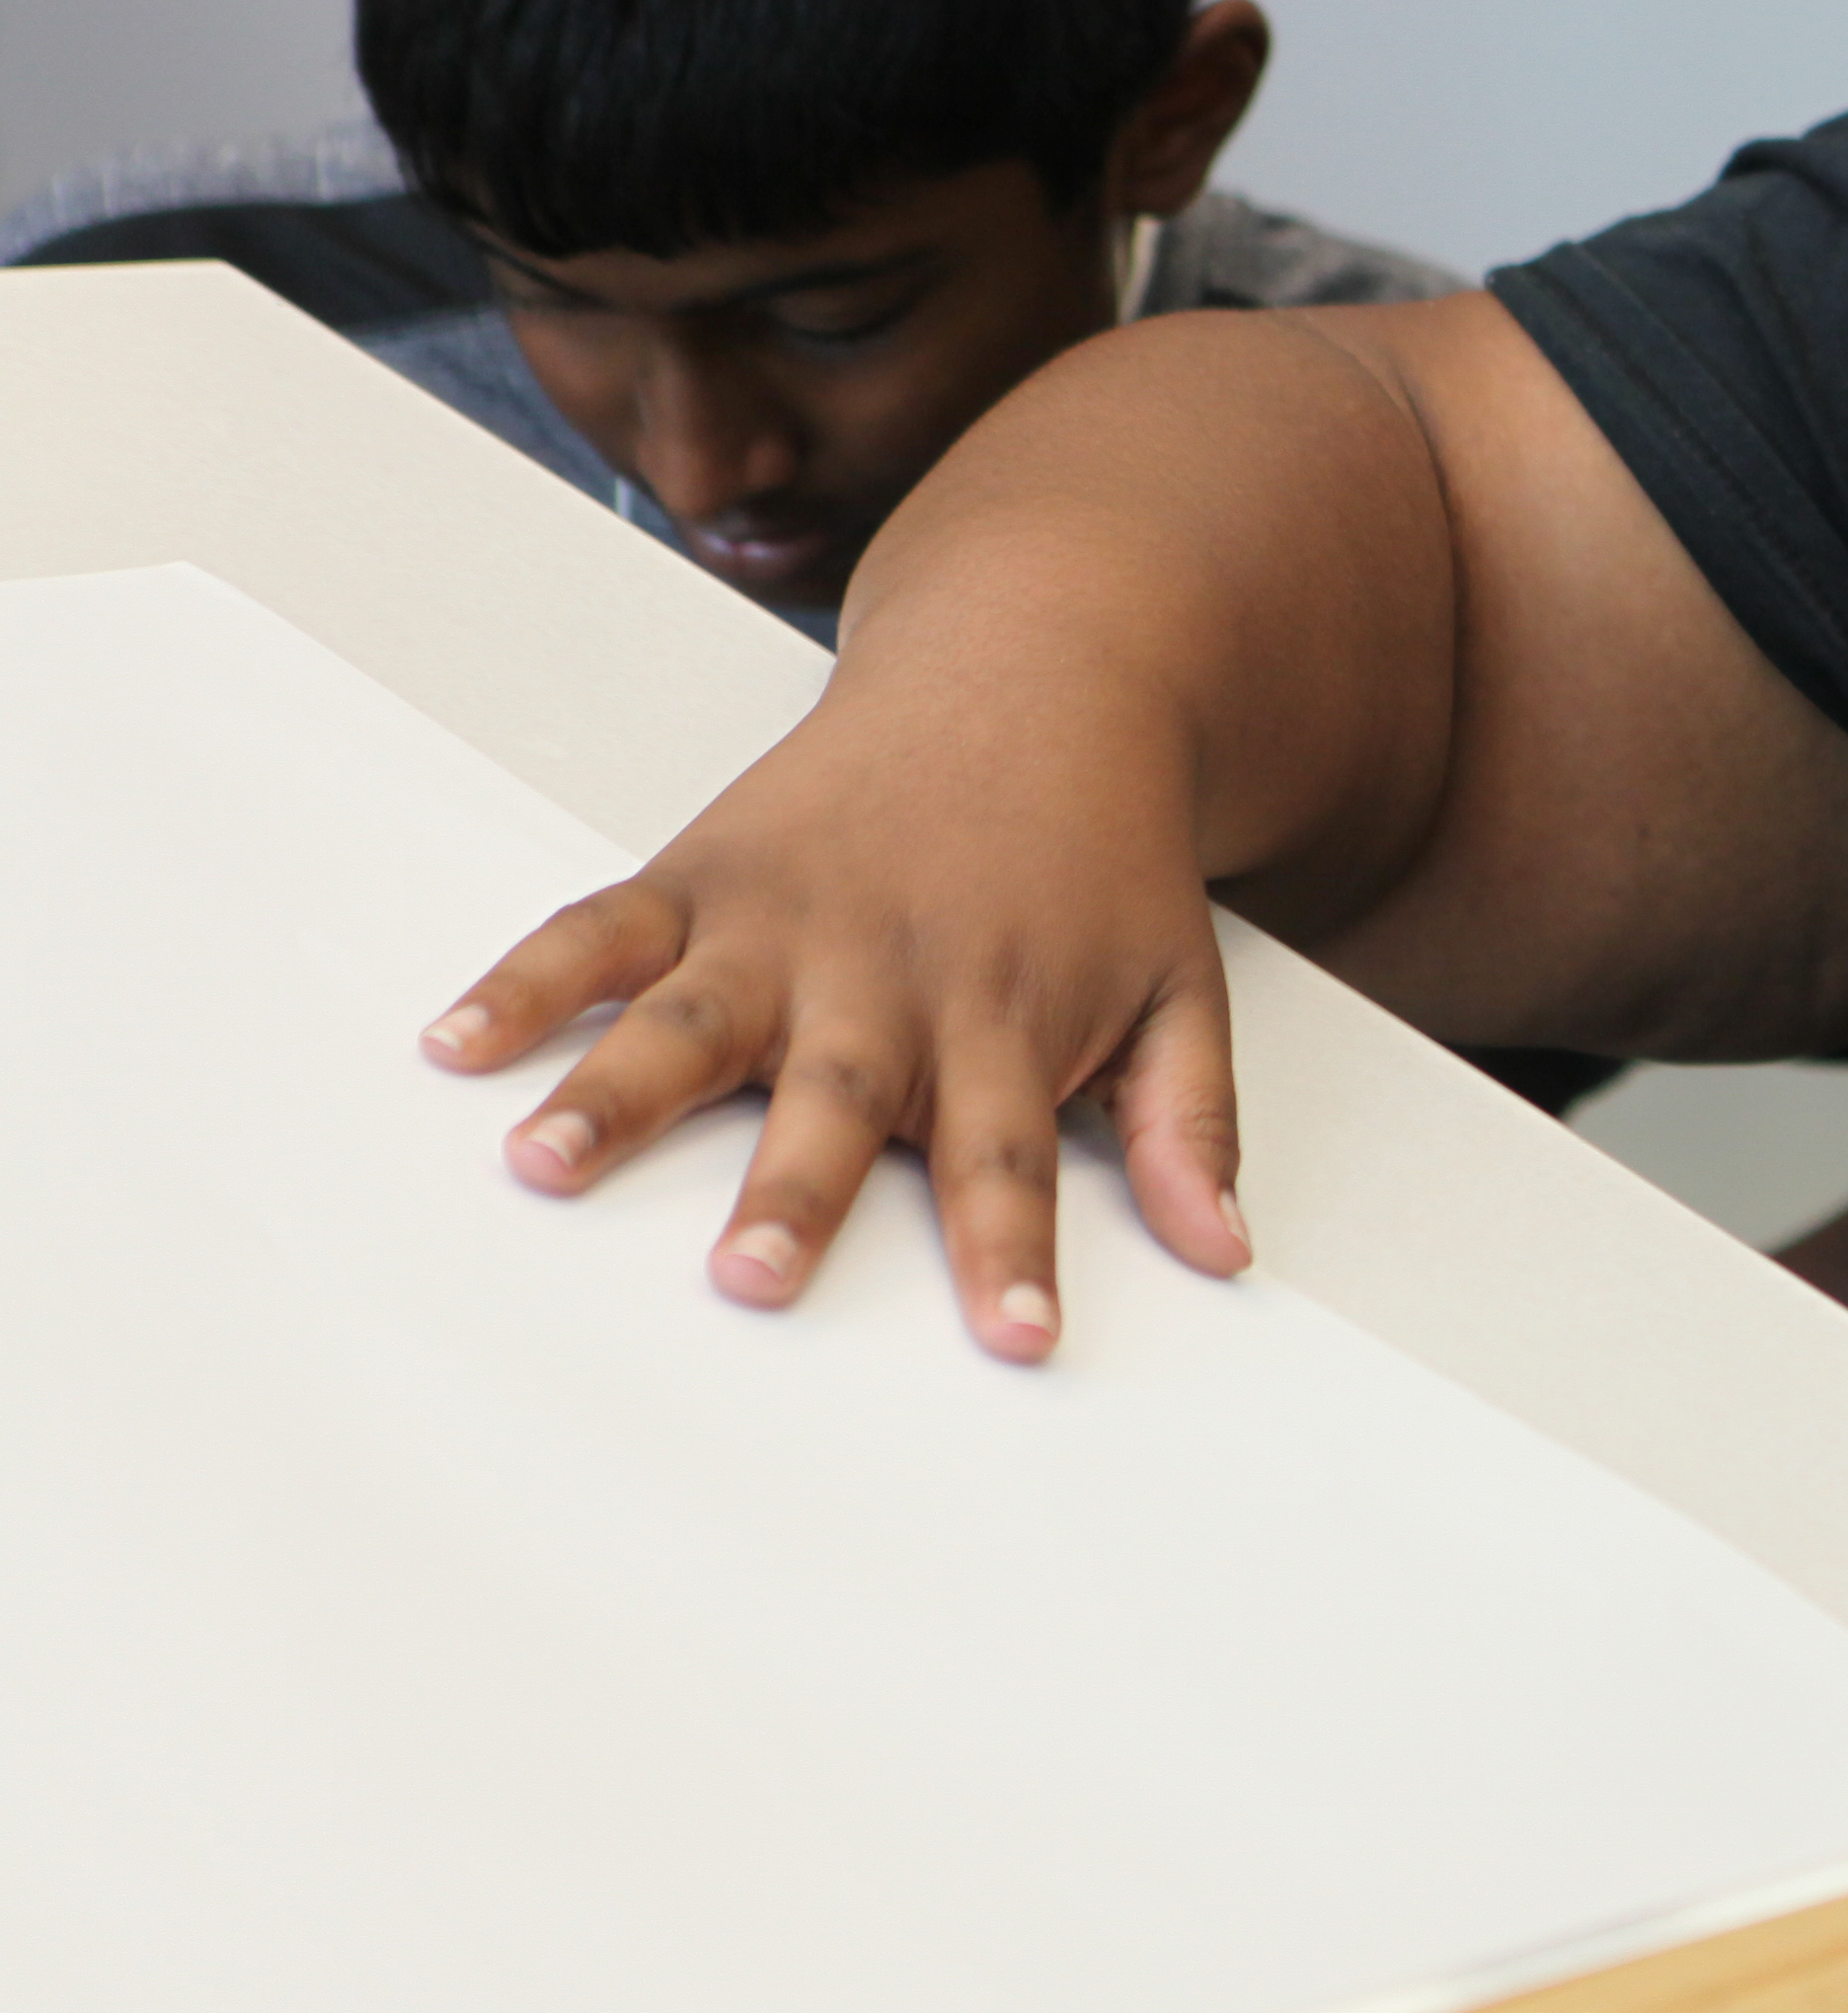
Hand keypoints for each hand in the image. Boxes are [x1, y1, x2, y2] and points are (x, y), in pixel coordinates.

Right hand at [415, 646, 1248, 1361]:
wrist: (1046, 671)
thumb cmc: (1104, 856)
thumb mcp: (1182, 981)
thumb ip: (1192, 1122)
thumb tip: (1226, 1252)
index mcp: (1004, 1019)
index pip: (1011, 1158)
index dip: (1012, 1253)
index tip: (1016, 1341)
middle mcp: (886, 979)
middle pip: (840, 1100)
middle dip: (795, 1191)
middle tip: (751, 1275)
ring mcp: (785, 924)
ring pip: (692, 1018)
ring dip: (615, 1093)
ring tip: (543, 1164)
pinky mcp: (707, 870)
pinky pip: (602, 926)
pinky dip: (526, 979)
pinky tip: (456, 1040)